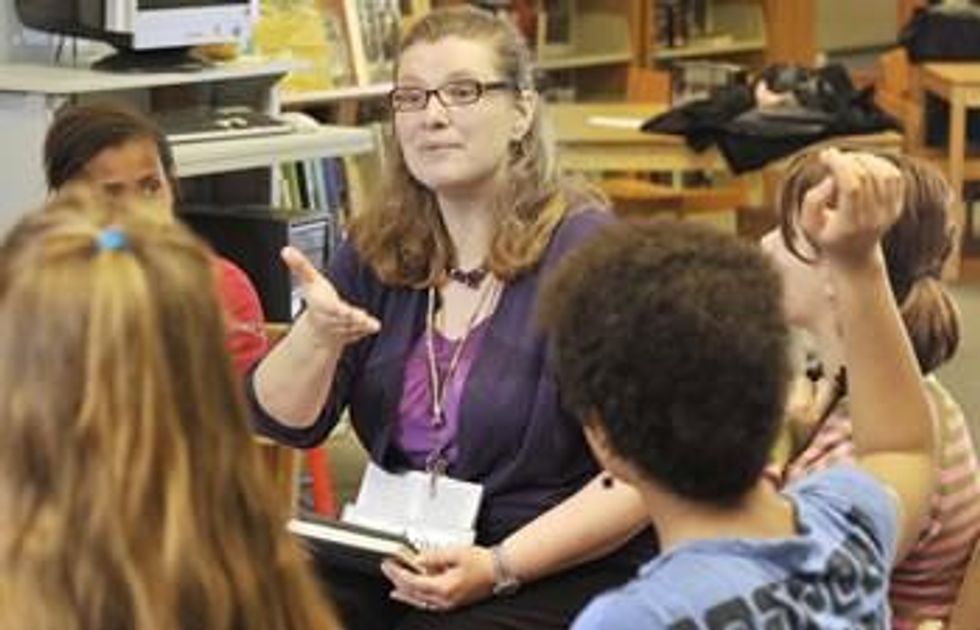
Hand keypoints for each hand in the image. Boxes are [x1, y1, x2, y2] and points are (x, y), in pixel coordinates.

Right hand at [282, 246, 379, 346]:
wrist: (318, 330)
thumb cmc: (316, 300)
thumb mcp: (309, 281)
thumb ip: (300, 266)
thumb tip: (286, 250)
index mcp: (324, 306)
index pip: (333, 309)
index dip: (341, 311)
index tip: (350, 312)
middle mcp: (334, 320)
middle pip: (346, 320)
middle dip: (356, 320)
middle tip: (370, 322)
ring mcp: (344, 329)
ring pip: (355, 328)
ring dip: (364, 326)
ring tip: (374, 325)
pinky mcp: (353, 334)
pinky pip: (361, 333)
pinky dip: (367, 331)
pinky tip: (374, 327)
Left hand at [380, 545, 495, 611]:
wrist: (500, 570)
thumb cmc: (482, 562)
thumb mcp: (455, 553)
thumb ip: (433, 557)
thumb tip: (417, 560)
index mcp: (444, 588)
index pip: (412, 582)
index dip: (398, 573)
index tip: (389, 564)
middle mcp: (444, 600)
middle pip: (413, 593)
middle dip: (398, 581)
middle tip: (388, 570)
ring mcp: (448, 603)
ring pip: (420, 601)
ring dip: (405, 593)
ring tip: (394, 587)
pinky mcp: (452, 602)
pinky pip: (429, 603)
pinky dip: (418, 597)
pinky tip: (415, 594)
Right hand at [799, 148, 903, 269]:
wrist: (853, 256)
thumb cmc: (826, 235)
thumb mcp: (808, 224)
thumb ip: (812, 201)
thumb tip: (831, 179)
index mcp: (850, 225)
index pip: (852, 187)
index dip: (840, 165)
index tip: (825, 154)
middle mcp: (874, 219)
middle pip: (868, 176)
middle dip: (848, 159)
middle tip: (833, 157)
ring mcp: (889, 213)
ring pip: (884, 172)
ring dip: (864, 159)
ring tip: (847, 161)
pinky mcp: (897, 205)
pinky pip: (894, 175)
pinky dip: (878, 163)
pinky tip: (862, 166)